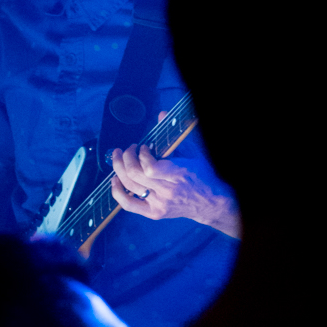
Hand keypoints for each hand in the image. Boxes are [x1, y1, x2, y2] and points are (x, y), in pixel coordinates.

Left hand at [111, 134, 241, 239]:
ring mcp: (159, 204)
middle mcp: (167, 192)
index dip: (141, 154)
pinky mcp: (154, 213)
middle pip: (134, 175)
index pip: (149, 168)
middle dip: (126, 157)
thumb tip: (161, 114)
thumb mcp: (193, 152)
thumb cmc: (202, 174)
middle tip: (128, 149)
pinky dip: (117, 192)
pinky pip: (129, 205)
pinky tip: (115, 180)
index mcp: (178, 175)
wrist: (212, 202)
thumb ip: (175, 135)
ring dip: (119, 168)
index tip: (144, 146)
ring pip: (129, 187)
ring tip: (119, 158)